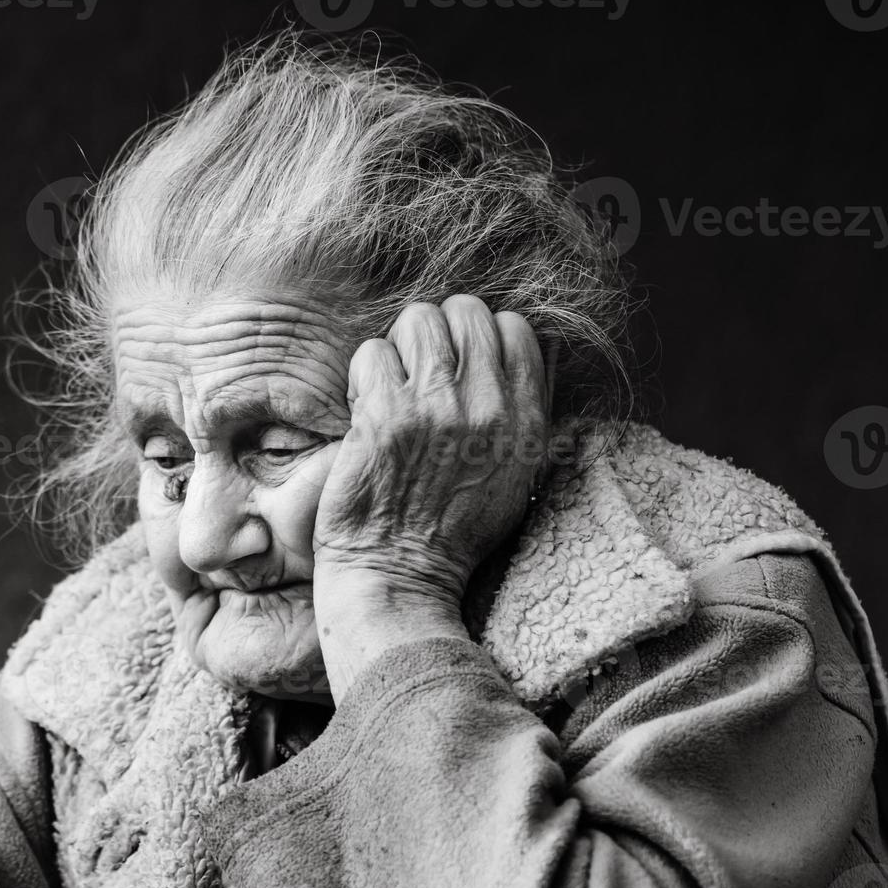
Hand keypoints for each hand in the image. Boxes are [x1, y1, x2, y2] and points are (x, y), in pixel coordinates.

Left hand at [312, 296, 550, 698]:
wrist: (399, 577)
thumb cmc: (450, 532)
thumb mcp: (515, 476)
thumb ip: (522, 413)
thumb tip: (520, 352)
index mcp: (525, 421)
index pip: (514, 328)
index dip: (478, 337)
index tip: (456, 367)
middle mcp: (485, 408)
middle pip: (465, 310)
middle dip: (436, 332)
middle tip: (417, 372)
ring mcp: (433, 409)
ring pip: (417, 320)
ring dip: (398, 347)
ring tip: (390, 387)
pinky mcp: (383, 417)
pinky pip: (372, 352)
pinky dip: (363, 374)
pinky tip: (365, 408)